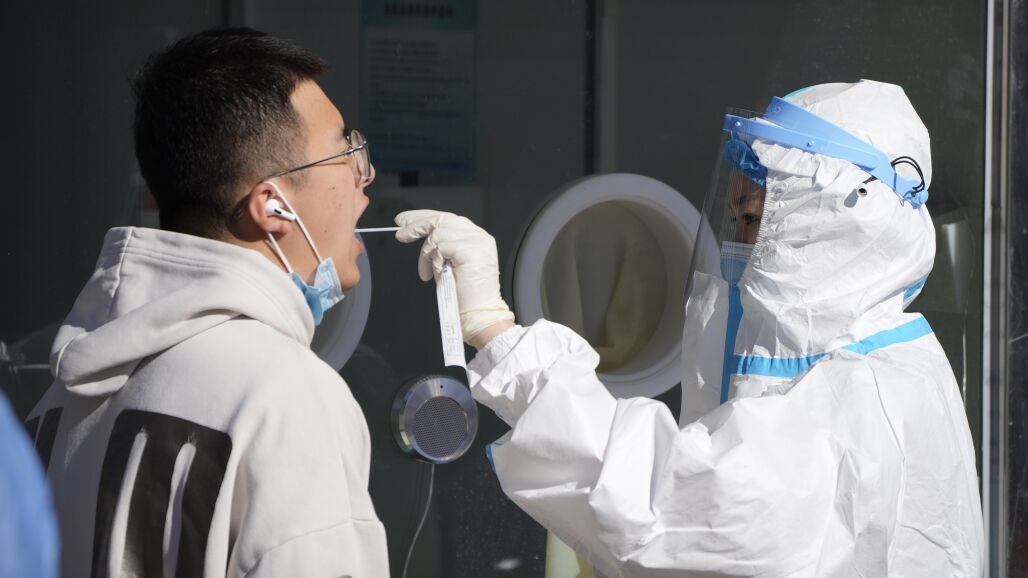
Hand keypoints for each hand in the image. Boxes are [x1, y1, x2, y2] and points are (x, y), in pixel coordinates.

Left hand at [395, 210, 514, 345]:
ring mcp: (477, 242)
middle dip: (416, 225)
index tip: (404, 221)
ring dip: (427, 254)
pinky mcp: (470, 251)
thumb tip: (416, 233)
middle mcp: (479, 236)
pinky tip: (439, 274)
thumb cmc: (465, 295)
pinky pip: (441, 247)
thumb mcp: (450, 263)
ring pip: (438, 233)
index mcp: (476, 237)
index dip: (423, 217)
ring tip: (429, 272)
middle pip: (442, 219)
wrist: (478, 314)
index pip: (447, 218)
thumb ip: (441, 246)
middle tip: (400, 235)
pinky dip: (435, 262)